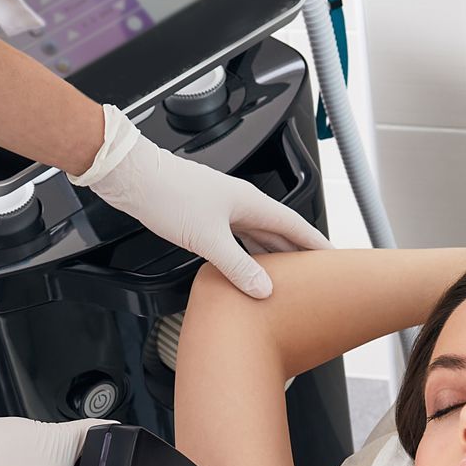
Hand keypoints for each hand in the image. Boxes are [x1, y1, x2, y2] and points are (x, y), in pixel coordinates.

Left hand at [71, 104, 331, 297]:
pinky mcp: (203, 217)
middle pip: (278, 232)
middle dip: (297, 253)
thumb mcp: (207, 238)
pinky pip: (235, 239)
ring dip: (270, 256)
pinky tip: (243, 269)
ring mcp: (221, 209)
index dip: (316, 244)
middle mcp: (240, 203)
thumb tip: (263, 289)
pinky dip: (245, 255)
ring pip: (256, 236)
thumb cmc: (167, 194)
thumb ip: (237, 266)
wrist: (131, 177)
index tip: (334, 258)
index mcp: (250, 202)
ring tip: (284, 279)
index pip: (295, 225)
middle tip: (314, 276)